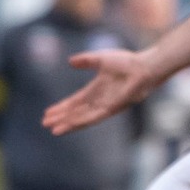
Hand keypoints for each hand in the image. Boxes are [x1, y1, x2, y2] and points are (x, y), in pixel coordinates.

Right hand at [42, 49, 158, 133]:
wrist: (144, 67)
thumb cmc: (127, 62)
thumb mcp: (100, 59)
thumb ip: (85, 60)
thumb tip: (70, 61)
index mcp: (96, 89)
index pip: (75, 101)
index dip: (61, 107)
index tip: (48, 113)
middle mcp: (100, 100)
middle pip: (76, 112)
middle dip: (61, 118)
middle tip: (45, 124)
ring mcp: (106, 105)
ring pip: (83, 118)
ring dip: (68, 124)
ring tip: (54, 130)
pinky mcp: (113, 108)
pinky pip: (94, 117)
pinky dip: (82, 121)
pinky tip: (70, 125)